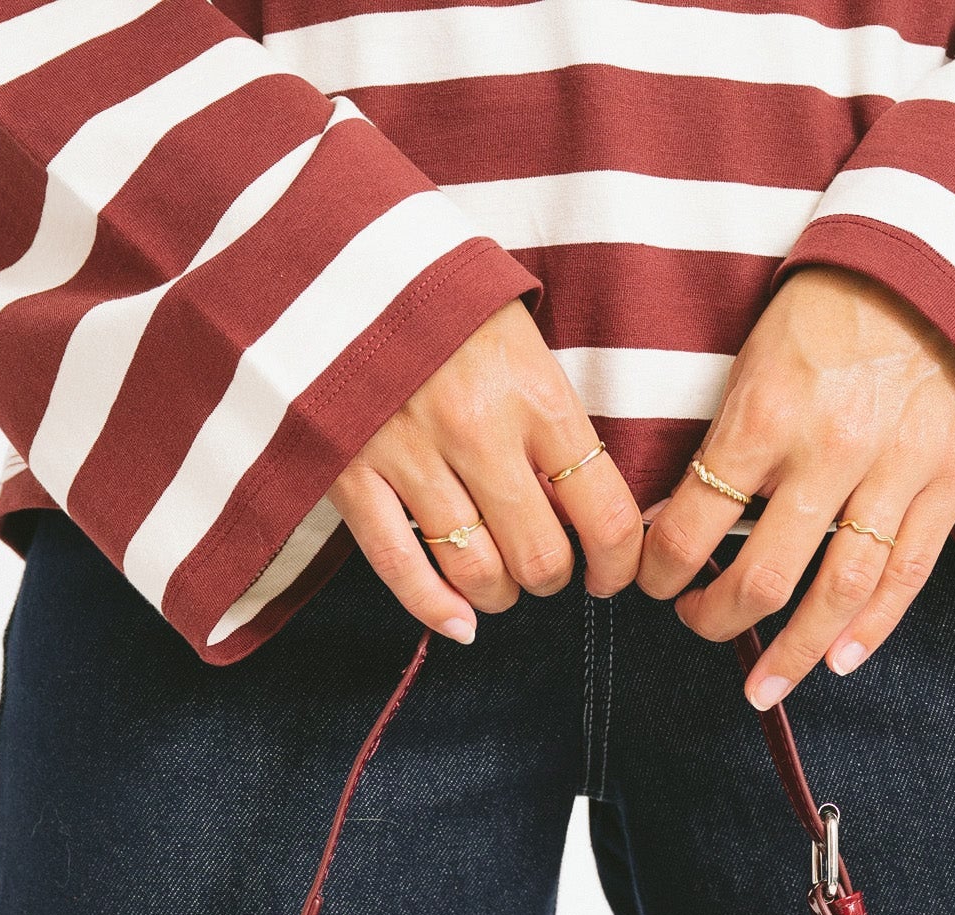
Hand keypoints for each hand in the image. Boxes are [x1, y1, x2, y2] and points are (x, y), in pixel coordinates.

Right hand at [328, 301, 642, 641]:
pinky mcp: (348, 470)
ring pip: (475, 570)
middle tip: (548, 569)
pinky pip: (399, 566)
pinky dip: (435, 608)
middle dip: (553, 578)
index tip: (616, 573)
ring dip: (499, 594)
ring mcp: (409, 452)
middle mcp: (478, 428)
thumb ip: (553, 417)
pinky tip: (459, 623)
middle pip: (540, 557)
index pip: (606, 512)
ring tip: (501, 586)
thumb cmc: (441, 300)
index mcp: (535, 392)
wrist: (333, 251)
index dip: (621, 562)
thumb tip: (584, 506)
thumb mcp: (520, 336)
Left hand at [636, 267, 954, 706]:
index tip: (653, 583)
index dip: (662, 571)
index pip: (696, 526)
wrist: (934, 261)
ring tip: (762, 685)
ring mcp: (896, 471)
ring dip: (793, 652)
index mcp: (768, 416)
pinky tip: (837, 661)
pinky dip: (871, 629)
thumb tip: (679, 523)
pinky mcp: (948, 481)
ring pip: (838, 592)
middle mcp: (831, 451)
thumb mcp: (755, 362)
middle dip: (718, 617)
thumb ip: (724, 444)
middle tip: (697, 623)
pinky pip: (907, 575)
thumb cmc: (830, 309)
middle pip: (764, 576)